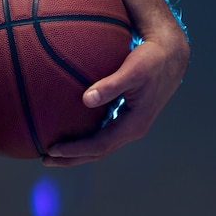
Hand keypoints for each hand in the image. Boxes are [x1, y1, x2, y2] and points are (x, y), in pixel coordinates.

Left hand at [42, 28, 189, 166]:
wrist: (171, 55)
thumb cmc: (151, 60)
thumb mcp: (132, 71)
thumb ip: (111, 86)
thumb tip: (86, 99)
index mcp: (134, 124)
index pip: (99, 145)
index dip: (75, 150)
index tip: (52, 150)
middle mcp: (133, 129)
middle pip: (99, 152)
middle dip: (72, 158)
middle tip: (45, 159)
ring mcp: (131, 125)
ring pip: (101, 145)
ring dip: (78, 151)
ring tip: (54, 152)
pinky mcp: (128, 116)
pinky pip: (104, 133)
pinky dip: (87, 137)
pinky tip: (72, 132)